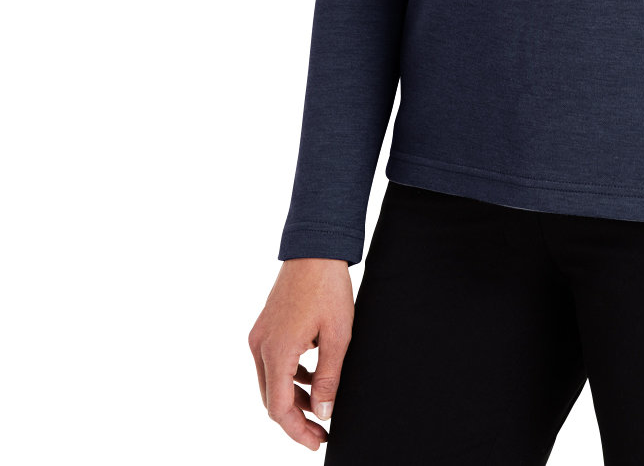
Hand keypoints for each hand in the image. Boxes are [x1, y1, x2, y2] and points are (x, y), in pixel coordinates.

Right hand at [249, 257, 354, 450]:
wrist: (315, 249)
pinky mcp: (264, 327)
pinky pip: (272, 363)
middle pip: (271, 399)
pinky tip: (312, 376)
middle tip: (321, 430)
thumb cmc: (328, 287)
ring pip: (271, 382)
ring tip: (321, 405)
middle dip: (296, 418)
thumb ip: (329, 379)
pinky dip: (290, 375)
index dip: (297, 431)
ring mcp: (259, 335)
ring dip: (293, 397)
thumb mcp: (338, 336)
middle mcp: (260, 346)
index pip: (278, 408)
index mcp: (277, 351)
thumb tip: (324, 413)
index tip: (317, 441)